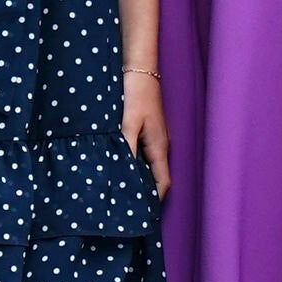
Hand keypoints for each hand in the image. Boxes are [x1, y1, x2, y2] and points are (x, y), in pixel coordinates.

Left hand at [122, 70, 173, 195]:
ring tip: (120, 191)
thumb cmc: (134, 92)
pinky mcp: (147, 128)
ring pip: (148, 165)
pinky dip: (134, 164)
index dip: (153, 201)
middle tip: (126, 207)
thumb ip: (125, 149)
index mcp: (159, 147)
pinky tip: (119, 165)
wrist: (139, 66)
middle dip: (144, 193)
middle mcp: (160, 144)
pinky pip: (143, 153)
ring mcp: (155, 136)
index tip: (140, 216)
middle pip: (156, 177)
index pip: (162, 184)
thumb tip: (120, 175)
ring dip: (137, 178)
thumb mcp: (127, 122)